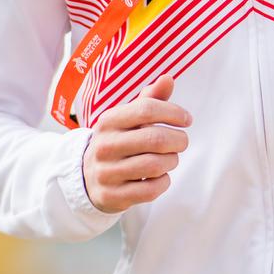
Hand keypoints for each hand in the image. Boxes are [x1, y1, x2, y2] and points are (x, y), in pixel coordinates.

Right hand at [82, 74, 191, 212]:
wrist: (87, 177)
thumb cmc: (118, 141)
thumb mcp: (128, 118)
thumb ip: (150, 99)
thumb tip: (168, 78)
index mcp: (108, 121)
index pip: (147, 109)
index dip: (174, 112)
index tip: (187, 120)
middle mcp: (104, 145)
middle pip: (156, 139)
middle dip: (179, 140)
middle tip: (182, 142)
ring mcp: (106, 172)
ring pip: (156, 165)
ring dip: (172, 161)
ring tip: (170, 159)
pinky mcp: (111, 196)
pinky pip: (151, 190)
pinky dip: (164, 182)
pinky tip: (161, 176)